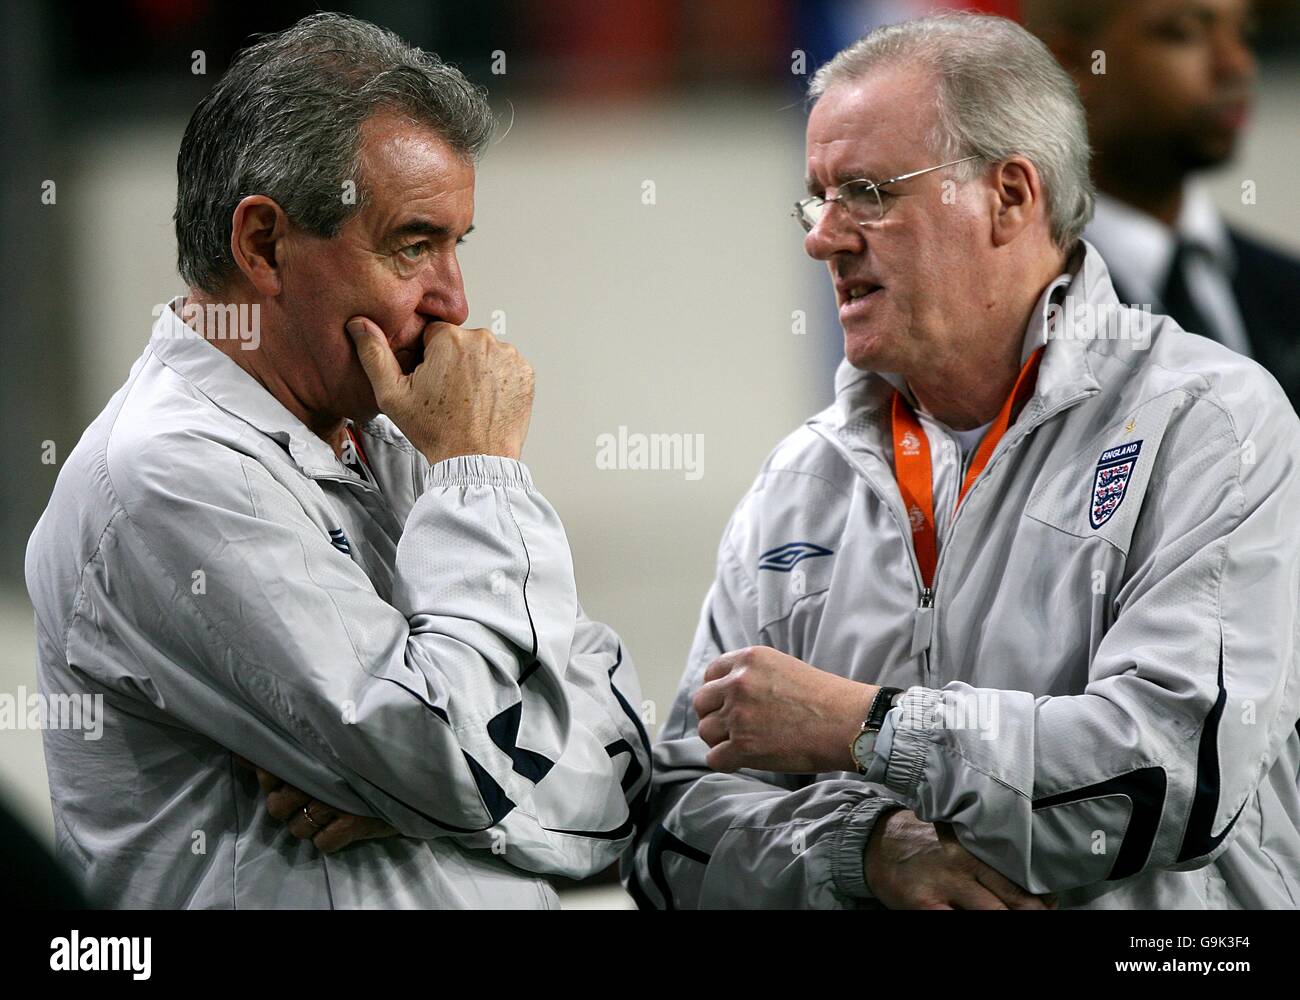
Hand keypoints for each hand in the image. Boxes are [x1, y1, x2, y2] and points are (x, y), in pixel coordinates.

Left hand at [232, 755, 398, 853]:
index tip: (281, 777)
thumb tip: (242, 752)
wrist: (419, 773)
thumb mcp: (332, 748)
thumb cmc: (370, 757)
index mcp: (313, 754)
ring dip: (308, 825)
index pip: (269, 770)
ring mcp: (336, 801)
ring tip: (328, 811)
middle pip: (276, 806)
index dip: (269, 778)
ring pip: (297, 828)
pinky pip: (323, 843)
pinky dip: (329, 838)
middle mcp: (320, 777)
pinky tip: (343, 824)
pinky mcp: (353, 823)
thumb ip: (289, 750)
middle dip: (286, 805)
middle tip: (308, 796)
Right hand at [346, 316, 533, 465]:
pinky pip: (506, 366)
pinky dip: (497, 379)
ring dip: (477, 368)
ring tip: (468, 399)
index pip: (433, 334)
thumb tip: (359, 324)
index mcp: (450, 339)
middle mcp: (483, 341)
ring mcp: (509, 356)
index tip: (429, 381)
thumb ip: (374, 354)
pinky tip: (485, 400)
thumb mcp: (392, 395)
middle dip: (453, 361)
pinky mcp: (525, 372)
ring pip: (484, 353)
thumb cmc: (437, 432)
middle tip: (447, 394)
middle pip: (460, 342)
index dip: (427, 357)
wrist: (476, 460)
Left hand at [692, 646, 876, 773]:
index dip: (717, 693)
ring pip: (706, 731)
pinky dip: (726, 762)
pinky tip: (742, 760)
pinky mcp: (743, 746)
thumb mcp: (783, 668)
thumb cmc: (825, 698)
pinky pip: (715, 759)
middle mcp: (738, 683)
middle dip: (714, 716)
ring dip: (720, 741)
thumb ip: (753, 676)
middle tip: (732, 728)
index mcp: (748, 660)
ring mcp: (738, 715)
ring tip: (743, 744)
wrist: (848, 722)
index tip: (728, 705)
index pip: (711, 675)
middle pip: (702, 703)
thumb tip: (729, 693)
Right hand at [865, 808, 1055, 909]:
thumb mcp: (956, 839)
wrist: (876, 842)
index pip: (1018, 879)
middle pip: (1012, 901)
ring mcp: (945, 885)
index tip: (1050, 907)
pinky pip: (956, 922)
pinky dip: (969, 923)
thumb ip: (984, 859)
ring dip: (1004, 920)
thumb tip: (1028, 886)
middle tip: (1042, 917)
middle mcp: (964, 864)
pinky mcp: (925, 904)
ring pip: (991, 915)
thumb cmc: (922, 842)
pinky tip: (969, 917)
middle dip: (1030, 915)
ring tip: (1011, 920)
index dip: (1040, 901)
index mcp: (975, 847)